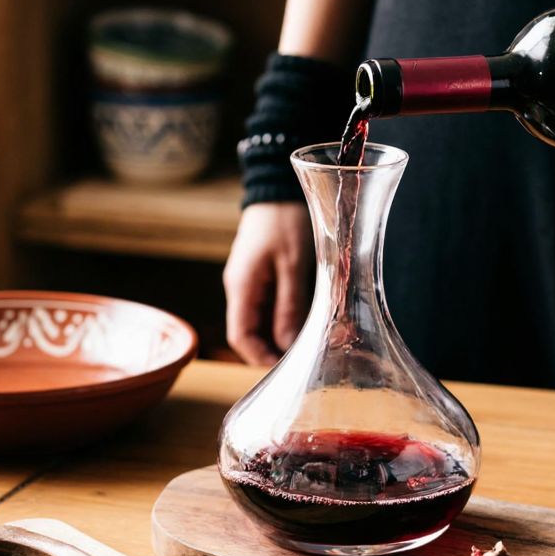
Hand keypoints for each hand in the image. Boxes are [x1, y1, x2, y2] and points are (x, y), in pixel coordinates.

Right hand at [223, 202, 313, 364]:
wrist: (277, 185)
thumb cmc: (284, 220)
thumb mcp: (293, 265)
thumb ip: (291, 306)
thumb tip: (287, 346)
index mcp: (241, 286)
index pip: (240, 337)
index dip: (259, 358)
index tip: (285, 370)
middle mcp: (242, 287)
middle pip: (252, 332)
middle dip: (275, 350)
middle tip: (307, 361)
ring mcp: (252, 280)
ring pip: (265, 320)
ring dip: (285, 334)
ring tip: (314, 343)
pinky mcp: (264, 273)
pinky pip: (273, 304)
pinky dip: (289, 317)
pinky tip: (311, 321)